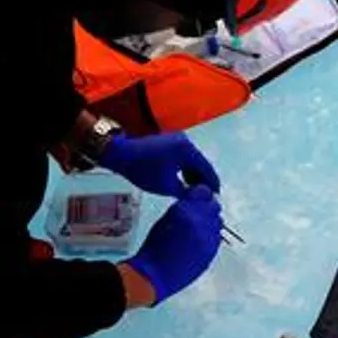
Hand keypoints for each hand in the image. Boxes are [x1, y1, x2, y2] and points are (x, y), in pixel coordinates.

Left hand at [97, 131, 220, 197]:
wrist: (122, 154)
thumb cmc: (143, 169)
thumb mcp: (167, 186)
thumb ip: (186, 192)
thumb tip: (197, 197)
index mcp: (187, 150)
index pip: (207, 168)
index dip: (212, 184)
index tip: (216, 195)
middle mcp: (185, 142)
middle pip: (200, 163)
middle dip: (203, 180)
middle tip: (205, 195)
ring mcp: (177, 140)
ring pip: (192, 160)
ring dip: (193, 174)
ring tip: (193, 190)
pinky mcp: (169, 141)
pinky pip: (183, 156)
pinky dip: (185, 168)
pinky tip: (183, 180)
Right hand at [124, 186, 222, 304]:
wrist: (156, 274)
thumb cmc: (154, 247)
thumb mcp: (166, 218)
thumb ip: (184, 207)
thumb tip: (194, 202)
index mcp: (186, 211)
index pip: (204, 192)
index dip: (199, 194)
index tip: (196, 197)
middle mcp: (201, 223)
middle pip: (214, 206)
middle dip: (207, 207)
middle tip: (198, 212)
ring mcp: (209, 239)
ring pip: (218, 221)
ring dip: (210, 221)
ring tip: (198, 228)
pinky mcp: (212, 252)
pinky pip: (216, 237)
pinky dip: (210, 236)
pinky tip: (199, 241)